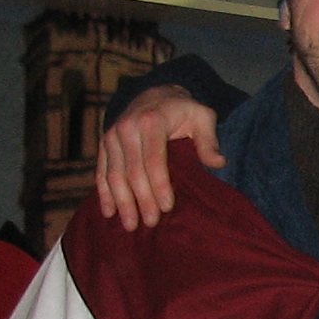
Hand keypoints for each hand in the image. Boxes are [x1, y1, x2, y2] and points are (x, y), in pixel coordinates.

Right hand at [94, 86, 220, 228]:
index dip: (159, 185)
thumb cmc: (183, 110)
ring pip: (114, 174)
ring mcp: (112, 136)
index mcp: (152, 121)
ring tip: (131, 225)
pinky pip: (101, 171)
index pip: (153, 159)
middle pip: (132, 171)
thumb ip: (209, 140)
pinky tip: (108, 213)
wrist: (154, 93)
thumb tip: (218, 163)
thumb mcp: (202, 117)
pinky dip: (103, 193)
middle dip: (141, 200)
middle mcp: (127, 128)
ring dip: (121, 202)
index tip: (167, 207)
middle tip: (151, 223)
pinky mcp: (104, 144)